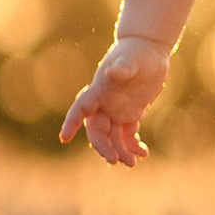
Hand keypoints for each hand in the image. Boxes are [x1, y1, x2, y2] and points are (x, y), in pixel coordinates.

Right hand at [60, 37, 171, 165]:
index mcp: (98, 90)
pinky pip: (128, 135)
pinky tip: (143, 153)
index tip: (65, 137)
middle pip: (97, 131)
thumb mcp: (132, 59)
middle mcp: (104, 104)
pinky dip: (133, 145)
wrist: (149, 50)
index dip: (71, 123)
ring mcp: (116, 110)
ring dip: (120, 151)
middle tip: (114, 161)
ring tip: (132, 163)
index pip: (80, 109)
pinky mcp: (130, 114)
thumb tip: (112, 72)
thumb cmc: (137, 52)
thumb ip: (122, 67)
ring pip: (112, 137)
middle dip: (103, 147)